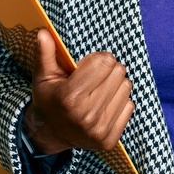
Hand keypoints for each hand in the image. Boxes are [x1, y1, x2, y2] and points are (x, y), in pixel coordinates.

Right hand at [23, 28, 134, 153]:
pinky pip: (129, 105)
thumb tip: (43, 33)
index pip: (104, 62)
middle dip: (107, 69)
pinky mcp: (109, 140)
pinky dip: (119, 102)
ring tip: (98, 91)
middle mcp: (85, 115)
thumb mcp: (43, 76)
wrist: (51, 133)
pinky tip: (103, 105)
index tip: (86, 66)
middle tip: (93, 78)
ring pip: (126, 87)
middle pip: (118, 72)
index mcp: (69, 97)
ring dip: (115, 85)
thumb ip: (45, 53)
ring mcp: (98, 130)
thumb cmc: (50, 99)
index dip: (97, 58)